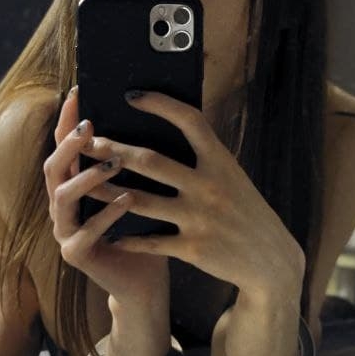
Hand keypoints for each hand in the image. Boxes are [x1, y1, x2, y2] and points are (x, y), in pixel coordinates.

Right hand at [44, 87, 168, 306]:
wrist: (144, 280)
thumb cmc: (144, 230)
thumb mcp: (139, 188)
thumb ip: (132, 160)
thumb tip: (150, 112)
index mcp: (74, 185)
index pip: (64, 146)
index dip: (67, 120)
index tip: (78, 93)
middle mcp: (62, 206)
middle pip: (52, 167)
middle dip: (70, 145)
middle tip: (90, 127)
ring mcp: (64, 231)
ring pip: (62, 197)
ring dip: (87, 176)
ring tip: (115, 163)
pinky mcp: (74, 254)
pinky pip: (85, 231)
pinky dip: (107, 214)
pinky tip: (128, 199)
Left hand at [81, 89, 305, 300]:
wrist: (270, 261)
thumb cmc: (245, 213)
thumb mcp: (232, 177)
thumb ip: (204, 157)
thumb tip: (169, 130)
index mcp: (221, 161)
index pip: (189, 121)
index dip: (160, 104)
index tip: (131, 94)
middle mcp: (209, 185)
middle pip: (151, 161)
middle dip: (115, 150)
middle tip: (88, 142)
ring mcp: (200, 218)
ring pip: (140, 201)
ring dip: (107, 192)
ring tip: (84, 184)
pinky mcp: (193, 249)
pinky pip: (150, 241)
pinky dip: (127, 237)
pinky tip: (108, 232)